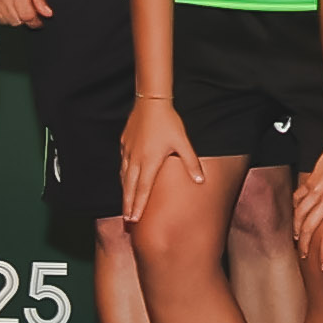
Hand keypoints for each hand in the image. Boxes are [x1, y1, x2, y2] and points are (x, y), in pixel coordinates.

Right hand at [0, 0, 52, 28]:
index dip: (36, 21)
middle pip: (15, 21)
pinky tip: (7, 7)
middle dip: (25, 19)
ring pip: (3, 22)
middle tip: (31, 11)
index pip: (27, 17)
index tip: (39, 21)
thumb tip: (46, 12)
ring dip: (13, 19)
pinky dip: (1, 16)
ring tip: (19, 8)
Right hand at [118, 98, 206, 220]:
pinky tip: (124, 181)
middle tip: (127, 221)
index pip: (143, 190)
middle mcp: (135, 160)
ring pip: (124, 177)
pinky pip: (122, 165)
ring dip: (124, 193)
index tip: (134, 220)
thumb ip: (191, 163)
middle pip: (130, 188)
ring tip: (125, 206)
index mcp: (150, 162)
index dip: (138, 206)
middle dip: (128, 205)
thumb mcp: (183, 143)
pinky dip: (123, 177)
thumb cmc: (169, 123)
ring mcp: (128, 152)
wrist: (151, 102)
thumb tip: (201, 181)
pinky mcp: (124, 144)